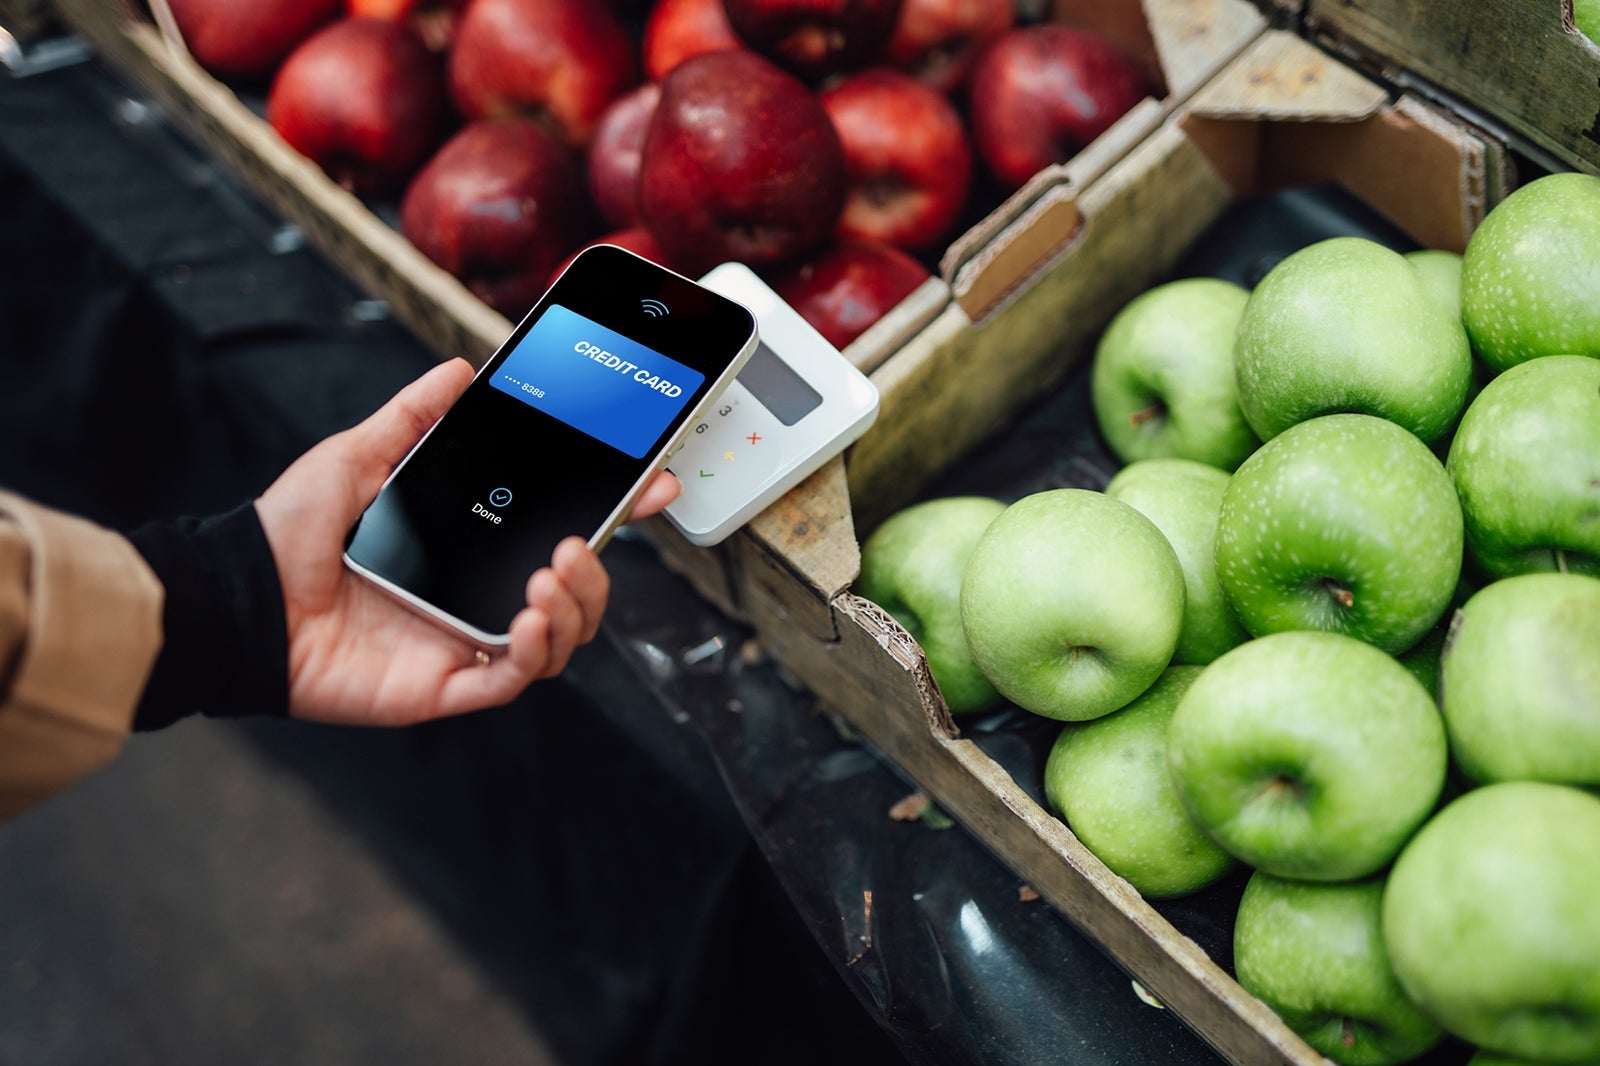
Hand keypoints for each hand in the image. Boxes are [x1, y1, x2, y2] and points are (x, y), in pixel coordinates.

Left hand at [254, 358, 679, 726]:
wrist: (238, 597)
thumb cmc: (288, 534)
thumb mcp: (356, 458)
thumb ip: (412, 418)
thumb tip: (461, 370)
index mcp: (470, 545)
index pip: (558, 531)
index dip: (614, 513)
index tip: (654, 484)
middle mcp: (476, 595)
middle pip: (575, 596)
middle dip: (598, 572)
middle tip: (578, 542)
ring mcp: (464, 641)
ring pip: (559, 642)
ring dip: (575, 610)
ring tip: (548, 577)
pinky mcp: (443, 686)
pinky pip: (511, 681)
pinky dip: (534, 653)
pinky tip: (528, 620)